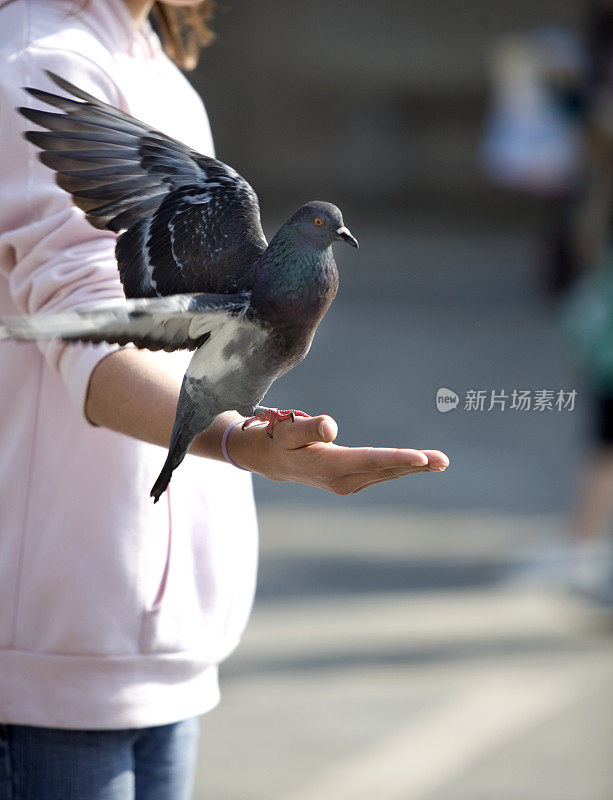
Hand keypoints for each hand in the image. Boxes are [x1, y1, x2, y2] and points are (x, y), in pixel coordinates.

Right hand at [227, 414, 448, 494]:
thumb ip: (309, 426)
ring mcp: (347, 483)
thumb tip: (331, 425)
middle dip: (416, 465)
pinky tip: (419, 464)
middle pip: (385, 469)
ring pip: (386, 473)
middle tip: (444, 460)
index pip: (370, 460)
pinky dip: (400, 468)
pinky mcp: (350, 481)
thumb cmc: (279, 439)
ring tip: (440, 462)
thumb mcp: (288, 430)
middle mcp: (342, 480)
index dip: (397, 459)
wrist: (270, 460)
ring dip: (413, 468)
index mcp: (330, 467)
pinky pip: (381, 473)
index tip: (422, 459)